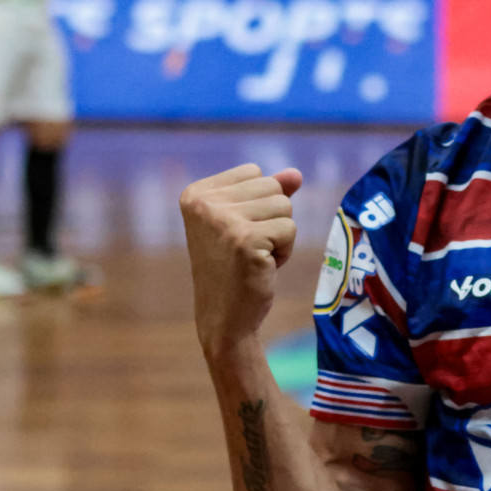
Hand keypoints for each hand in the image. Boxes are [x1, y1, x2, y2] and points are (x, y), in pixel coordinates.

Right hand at [180, 164, 303, 353]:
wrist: (224, 318)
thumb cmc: (234, 269)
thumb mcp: (245, 223)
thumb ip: (266, 193)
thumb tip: (295, 173)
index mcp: (195, 194)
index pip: (253, 172)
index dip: (257, 204)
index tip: (236, 234)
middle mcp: (204, 203)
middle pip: (271, 186)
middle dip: (272, 219)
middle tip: (248, 249)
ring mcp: (223, 221)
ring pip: (284, 206)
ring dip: (279, 235)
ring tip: (255, 257)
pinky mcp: (246, 240)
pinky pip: (290, 228)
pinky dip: (285, 251)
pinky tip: (262, 266)